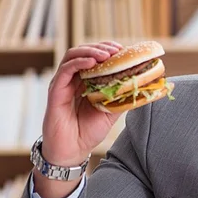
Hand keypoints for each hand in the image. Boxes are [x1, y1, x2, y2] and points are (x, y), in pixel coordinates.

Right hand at [41, 41, 123, 165]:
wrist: (72, 150)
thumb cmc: (88, 132)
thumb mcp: (111, 113)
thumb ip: (122, 99)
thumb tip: (142, 88)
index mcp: (86, 82)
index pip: (96, 58)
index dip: (108, 50)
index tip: (124, 50)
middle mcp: (73, 79)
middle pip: (84, 52)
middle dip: (101, 47)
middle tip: (116, 50)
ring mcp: (63, 83)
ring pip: (73, 56)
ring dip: (90, 51)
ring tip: (106, 55)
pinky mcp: (55, 90)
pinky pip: (65, 70)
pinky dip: (78, 63)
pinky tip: (92, 63)